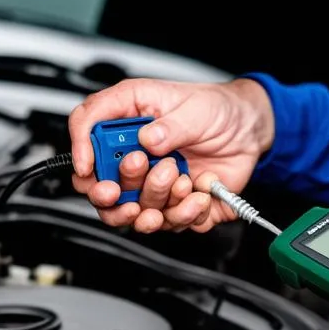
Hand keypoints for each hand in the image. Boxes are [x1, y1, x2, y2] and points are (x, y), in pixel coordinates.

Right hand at [68, 77, 273, 234]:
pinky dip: (184, 213)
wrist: (249, 132)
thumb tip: (148, 139)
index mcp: (130, 116)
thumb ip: (172, 124)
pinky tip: (199, 194)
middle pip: (99, 182)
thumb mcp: (196, 108)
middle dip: (111, 192)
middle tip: (128, 185)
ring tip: (178, 179)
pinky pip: (168, 221)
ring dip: (153, 200)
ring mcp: (151, 181)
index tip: (87, 167)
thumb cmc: (217, 109)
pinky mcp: (172, 202)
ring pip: (131, 209)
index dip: (79, 150)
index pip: (87, 129)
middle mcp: (134, 152)